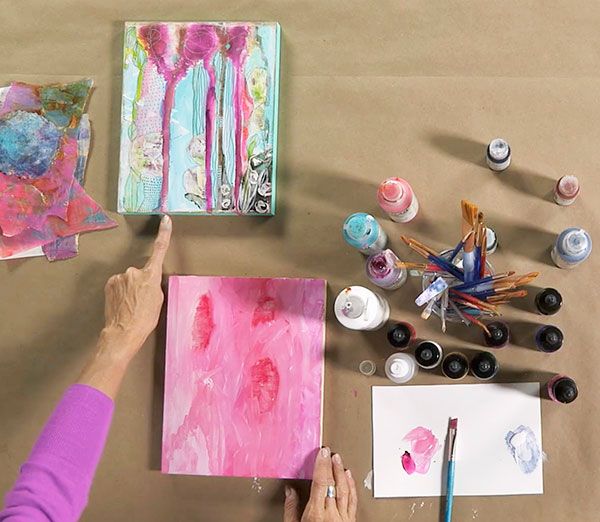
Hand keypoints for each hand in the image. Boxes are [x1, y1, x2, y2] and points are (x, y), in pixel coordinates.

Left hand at [102, 215, 171, 357]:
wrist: (123, 332)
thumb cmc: (144, 319)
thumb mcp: (158, 300)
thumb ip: (153, 283)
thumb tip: (147, 280)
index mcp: (151, 275)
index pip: (159, 249)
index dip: (164, 233)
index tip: (165, 220)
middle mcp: (134, 271)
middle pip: (140, 272)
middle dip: (141, 283)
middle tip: (141, 300)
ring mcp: (120, 277)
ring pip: (128, 279)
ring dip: (129, 289)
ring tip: (131, 305)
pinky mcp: (109, 283)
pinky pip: (118, 284)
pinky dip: (120, 292)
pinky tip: (122, 304)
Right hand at [284, 448, 357, 521]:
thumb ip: (291, 509)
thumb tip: (290, 492)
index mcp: (315, 514)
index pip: (320, 483)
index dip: (322, 465)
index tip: (322, 453)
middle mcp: (331, 515)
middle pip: (332, 484)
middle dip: (331, 465)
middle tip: (329, 452)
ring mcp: (343, 518)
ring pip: (344, 490)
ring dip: (341, 472)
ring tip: (338, 460)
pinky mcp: (351, 521)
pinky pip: (353, 500)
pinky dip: (351, 486)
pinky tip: (348, 477)